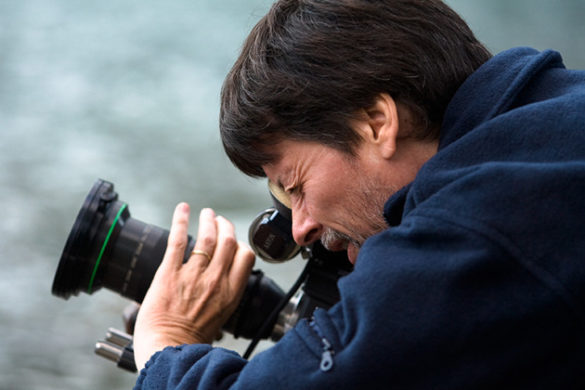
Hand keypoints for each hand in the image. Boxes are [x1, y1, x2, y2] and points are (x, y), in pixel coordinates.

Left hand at [133, 203, 254, 368]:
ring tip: (206, 213)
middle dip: (225, 225)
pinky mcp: (169, 273)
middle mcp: (215, 280)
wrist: (169, 349)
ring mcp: (193, 275)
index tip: (234, 240)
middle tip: (219, 220)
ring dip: (208, 220)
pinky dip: (180, 220)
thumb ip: (224, 296)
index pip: (246, 256)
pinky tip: (183, 209)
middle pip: (228, 241)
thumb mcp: (221, 317)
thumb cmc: (192, 339)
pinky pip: (178, 241)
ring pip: (206, 237)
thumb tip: (223, 283)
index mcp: (230, 292)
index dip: (241, 243)